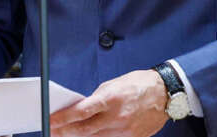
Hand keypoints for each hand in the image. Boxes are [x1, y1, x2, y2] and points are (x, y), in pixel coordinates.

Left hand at [50, 69, 167, 136]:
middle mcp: (117, 117)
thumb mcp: (115, 84)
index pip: (81, 112)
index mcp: (111, 98)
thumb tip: (83, 109)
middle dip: (66, 131)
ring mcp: (124, 131)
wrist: (166, 93)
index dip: (62, 118)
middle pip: (84, 130)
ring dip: (80, 136)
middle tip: (54, 130)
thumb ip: (98, 98)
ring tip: (69, 133)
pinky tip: (92, 135)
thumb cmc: (140, 84)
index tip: (50, 120)